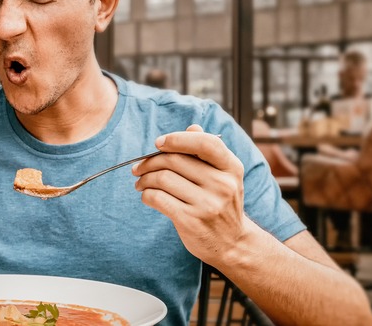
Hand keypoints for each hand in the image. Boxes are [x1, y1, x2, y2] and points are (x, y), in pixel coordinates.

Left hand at [132, 125, 247, 264]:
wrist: (232, 243)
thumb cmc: (222, 204)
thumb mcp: (225, 176)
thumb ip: (208, 151)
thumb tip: (192, 127)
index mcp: (231, 168)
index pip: (205, 142)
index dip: (177, 139)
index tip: (158, 143)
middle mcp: (222, 184)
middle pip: (174, 160)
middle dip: (150, 161)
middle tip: (139, 168)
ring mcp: (207, 204)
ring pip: (162, 178)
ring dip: (144, 178)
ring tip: (141, 182)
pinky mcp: (191, 220)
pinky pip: (157, 198)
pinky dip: (146, 194)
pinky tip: (147, 196)